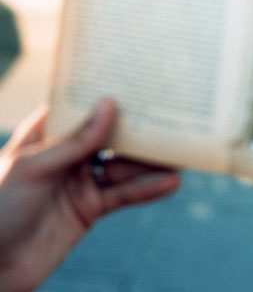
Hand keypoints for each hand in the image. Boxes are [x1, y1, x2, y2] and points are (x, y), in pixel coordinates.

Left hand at [0, 99, 179, 291]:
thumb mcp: (33, 168)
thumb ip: (75, 141)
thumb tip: (108, 105)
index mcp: (45, 137)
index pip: (79, 109)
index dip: (104, 96)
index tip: (134, 82)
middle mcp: (66, 156)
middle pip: (108, 137)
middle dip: (135, 130)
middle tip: (167, 117)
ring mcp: (80, 182)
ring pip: (122, 167)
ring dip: (149, 162)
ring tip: (179, 153)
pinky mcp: (90, 208)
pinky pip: (124, 196)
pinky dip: (148, 190)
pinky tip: (171, 183)